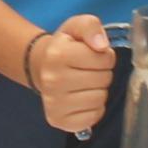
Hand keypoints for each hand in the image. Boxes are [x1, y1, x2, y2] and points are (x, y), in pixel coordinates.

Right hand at [25, 14, 115, 134]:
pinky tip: (82, 98)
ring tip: (85, 83)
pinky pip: (93, 117)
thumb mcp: (76, 27)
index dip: (105, 56)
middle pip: (103, 80)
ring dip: (98, 91)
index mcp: (57, 54)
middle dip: (102, 73)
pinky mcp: (58, 120)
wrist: (42, 67)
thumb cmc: (64, 47)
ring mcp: (54, 103)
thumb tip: (102, 46)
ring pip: (100, 99)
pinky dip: (94, 109)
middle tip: (88, 70)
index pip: (105, 59)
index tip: (93, 55)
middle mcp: (52, 80)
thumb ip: (91, 27)